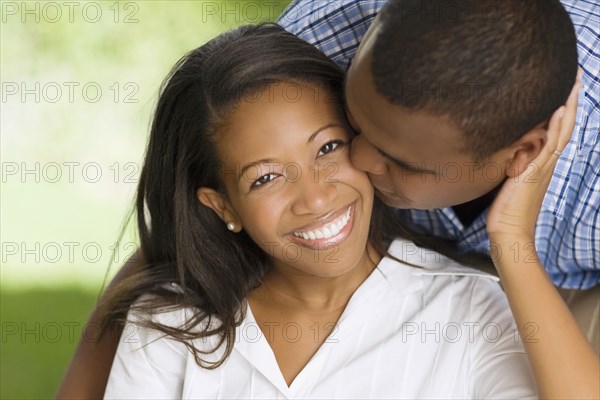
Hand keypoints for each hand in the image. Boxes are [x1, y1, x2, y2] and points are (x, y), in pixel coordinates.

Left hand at [486, 70, 581, 244]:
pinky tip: (560, 109)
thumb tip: (506, 149)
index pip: (556, 129)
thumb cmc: (506, 210)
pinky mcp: (535, 172)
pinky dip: (557, 126)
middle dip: (571, 99)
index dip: (562, 108)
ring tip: (574, 82)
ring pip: (562, 131)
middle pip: (565, 125)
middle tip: (576, 75)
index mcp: (541, 162)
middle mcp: (547, 162)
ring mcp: (544, 167)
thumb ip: (512, 163)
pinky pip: (550, 145)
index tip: (565, 86)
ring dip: (569, 106)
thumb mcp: (508, 179)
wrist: (509, 233)